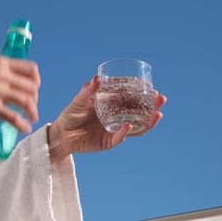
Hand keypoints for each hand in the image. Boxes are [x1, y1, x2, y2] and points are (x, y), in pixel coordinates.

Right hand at [0, 55, 39, 132]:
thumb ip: (0, 71)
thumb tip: (13, 83)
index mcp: (0, 62)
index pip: (31, 69)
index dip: (36, 82)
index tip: (34, 90)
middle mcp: (1, 74)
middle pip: (32, 87)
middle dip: (34, 99)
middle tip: (30, 107)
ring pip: (26, 101)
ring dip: (32, 111)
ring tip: (31, 118)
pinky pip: (14, 117)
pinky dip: (22, 124)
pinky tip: (25, 128)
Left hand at [49, 76, 166, 162]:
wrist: (61, 133)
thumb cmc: (71, 114)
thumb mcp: (80, 100)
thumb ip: (88, 90)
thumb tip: (98, 78)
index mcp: (113, 107)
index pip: (133, 102)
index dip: (144, 97)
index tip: (153, 89)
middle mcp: (117, 119)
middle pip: (139, 114)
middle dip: (152, 108)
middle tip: (161, 99)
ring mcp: (114, 131)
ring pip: (136, 128)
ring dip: (147, 122)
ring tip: (157, 114)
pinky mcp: (107, 142)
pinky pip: (118, 138)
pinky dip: (124, 132)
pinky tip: (130, 125)